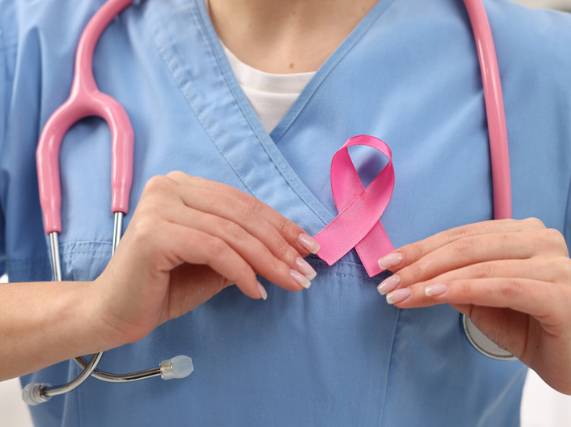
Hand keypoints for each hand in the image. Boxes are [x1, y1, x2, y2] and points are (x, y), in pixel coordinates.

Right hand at [91, 172, 319, 346]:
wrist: (114, 313)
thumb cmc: (164, 287)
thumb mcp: (215, 262)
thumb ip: (245, 247)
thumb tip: (293, 246)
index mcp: (183, 186)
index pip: (242, 202)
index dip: (280, 224)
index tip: (308, 246)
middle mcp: (169, 186)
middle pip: (241, 214)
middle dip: (281, 245)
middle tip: (306, 271)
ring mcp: (159, 206)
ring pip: (232, 233)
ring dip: (269, 261)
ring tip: (292, 283)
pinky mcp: (155, 232)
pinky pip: (215, 250)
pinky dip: (242, 272)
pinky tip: (257, 292)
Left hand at [376, 217, 570, 394]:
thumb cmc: (532, 328)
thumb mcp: (485, 301)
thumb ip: (456, 280)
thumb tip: (411, 272)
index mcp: (522, 234)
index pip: (461, 236)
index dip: (420, 248)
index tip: (387, 263)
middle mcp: (541, 240)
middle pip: (465, 246)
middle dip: (419, 264)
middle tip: (386, 282)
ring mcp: (554, 264)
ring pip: (478, 264)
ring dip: (431, 279)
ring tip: (399, 294)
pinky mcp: (559, 293)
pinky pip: (500, 286)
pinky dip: (463, 288)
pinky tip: (432, 294)